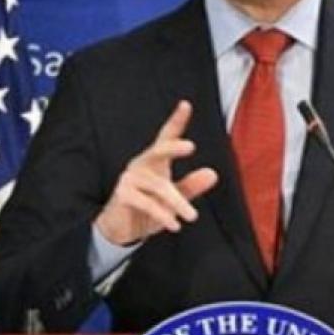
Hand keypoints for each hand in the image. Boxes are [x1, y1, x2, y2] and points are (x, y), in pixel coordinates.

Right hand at [94, 100, 217, 245]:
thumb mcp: (175, 199)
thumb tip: (212, 173)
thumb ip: (192, 186)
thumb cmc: (149, 209)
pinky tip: (174, 224)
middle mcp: (142, 164)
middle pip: (158, 150)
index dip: (176, 121)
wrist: (121, 229)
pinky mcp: (123, 194)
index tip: (186, 105)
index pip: (166, 137)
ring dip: (178, 203)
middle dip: (173, 147)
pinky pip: (147, 203)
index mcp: (155, 161)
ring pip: (160, 187)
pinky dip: (162, 215)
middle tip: (190, 146)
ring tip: (192, 216)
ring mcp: (130, 178)